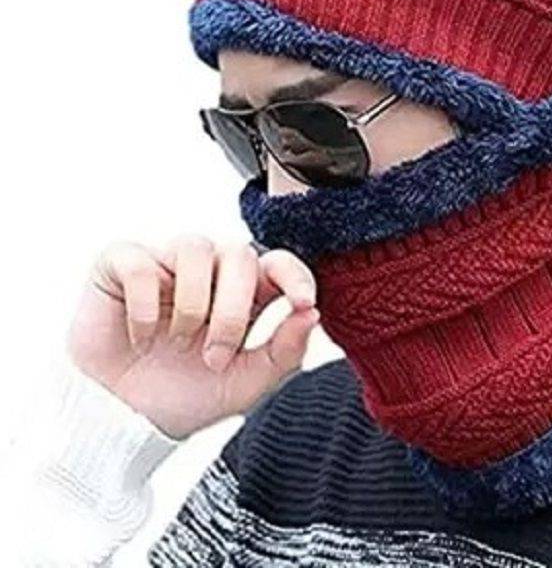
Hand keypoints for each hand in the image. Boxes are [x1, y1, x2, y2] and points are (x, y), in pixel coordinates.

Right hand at [67, 236, 319, 438]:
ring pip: (195, 246)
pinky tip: (141, 337)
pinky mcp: (121, 265)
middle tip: (215, 357)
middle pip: (239, 254)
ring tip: (178, 342)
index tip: (302, 302)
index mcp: (244, 294)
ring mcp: (165, 263)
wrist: (123, 423)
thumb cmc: (185, 396)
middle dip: (233, 310)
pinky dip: (144, 306)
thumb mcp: (245, 385)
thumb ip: (284, 352)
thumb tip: (311, 313)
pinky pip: (141, 262)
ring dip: (193, 304)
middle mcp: (208, 271)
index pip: (278, 262)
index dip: (295, 274)